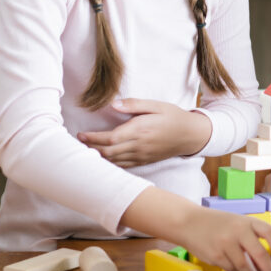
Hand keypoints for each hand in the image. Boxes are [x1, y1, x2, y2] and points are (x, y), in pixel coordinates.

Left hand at [77, 99, 210, 167]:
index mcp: (140, 129)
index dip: (92, 138)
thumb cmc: (173, 116)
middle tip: (78, 144)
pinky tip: (102, 159)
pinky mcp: (144, 161)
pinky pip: (123, 165)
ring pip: (113, 161)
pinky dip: (110, 164)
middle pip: (108, 152)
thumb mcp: (157, 105)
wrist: (191, 135)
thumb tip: (113, 105)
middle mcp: (139, 145)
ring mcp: (141, 155)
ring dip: (98, 158)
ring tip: (85, 151)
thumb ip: (134, 104)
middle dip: (90, 149)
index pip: (110, 138)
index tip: (80, 134)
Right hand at [183, 206, 270, 270]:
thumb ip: (254, 235)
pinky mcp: (215, 257)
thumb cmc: (219, 224)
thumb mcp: (238, 223)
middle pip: (260, 254)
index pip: (270, 232)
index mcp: (247, 221)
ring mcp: (226, 244)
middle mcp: (238, 231)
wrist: (189, 222)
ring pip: (245, 267)